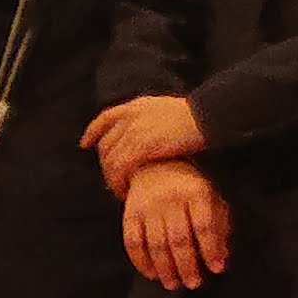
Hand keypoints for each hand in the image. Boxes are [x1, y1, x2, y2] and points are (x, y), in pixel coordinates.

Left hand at [84, 93, 210, 190]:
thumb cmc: (201, 118)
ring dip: (112, 177)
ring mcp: (135, 131)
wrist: (212, 116)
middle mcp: (132, 117)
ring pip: (110, 159)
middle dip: (105, 163)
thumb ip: (154, 119)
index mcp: (138, 105)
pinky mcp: (141, 147)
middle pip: (106, 143)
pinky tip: (126, 192)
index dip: (93, 131)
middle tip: (111, 179)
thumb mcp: (170, 111)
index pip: (106, 117)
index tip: (86, 143)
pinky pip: (120, 169)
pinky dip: (119, 182)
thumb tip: (150, 132)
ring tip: (120, 190)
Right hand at [117, 162, 231, 294]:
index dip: (211, 249)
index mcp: (196, 192)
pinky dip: (141, 262)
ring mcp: (147, 207)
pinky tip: (151, 274)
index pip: (205, 226)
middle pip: (179, 239)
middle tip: (194, 283)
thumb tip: (221, 257)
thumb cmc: (189, 187)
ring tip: (173, 284)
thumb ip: (219, 226)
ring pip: (156, 244)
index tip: (217, 269)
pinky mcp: (129, 214)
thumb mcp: (211, 198)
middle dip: (187, 265)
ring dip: (165, 268)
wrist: (154, 164)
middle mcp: (170, 199)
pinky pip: (133, 242)